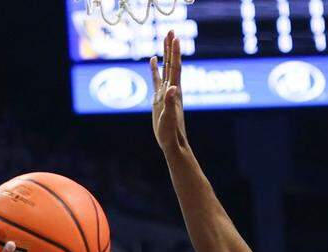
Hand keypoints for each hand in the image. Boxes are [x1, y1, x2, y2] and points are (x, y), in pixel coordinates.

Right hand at [150, 31, 187, 153]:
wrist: (172, 143)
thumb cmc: (171, 133)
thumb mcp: (169, 118)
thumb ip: (171, 103)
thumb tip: (172, 88)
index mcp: (174, 92)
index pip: (175, 68)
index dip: (175, 52)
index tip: (175, 37)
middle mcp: (172, 89)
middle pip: (172, 63)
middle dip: (171, 47)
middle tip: (171, 30)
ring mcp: (165, 93)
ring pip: (165, 68)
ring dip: (165, 54)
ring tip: (165, 39)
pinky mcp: (159, 98)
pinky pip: (157, 79)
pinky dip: (155, 69)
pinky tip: (152, 60)